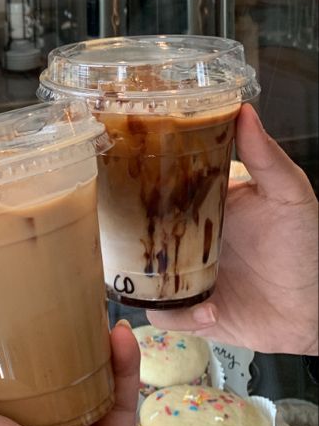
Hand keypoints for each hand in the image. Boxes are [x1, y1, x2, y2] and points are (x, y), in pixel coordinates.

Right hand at [148, 105, 317, 354]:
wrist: (316, 306)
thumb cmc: (304, 244)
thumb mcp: (289, 193)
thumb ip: (266, 157)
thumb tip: (244, 111)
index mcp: (201, 202)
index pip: (158, 185)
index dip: (138, 179)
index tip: (126, 172)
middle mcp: (185, 237)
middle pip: (138, 229)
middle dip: (125, 230)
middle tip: (134, 231)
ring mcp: (184, 274)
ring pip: (139, 273)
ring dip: (142, 277)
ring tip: (169, 278)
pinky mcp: (192, 311)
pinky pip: (165, 313)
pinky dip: (179, 314)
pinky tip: (209, 309)